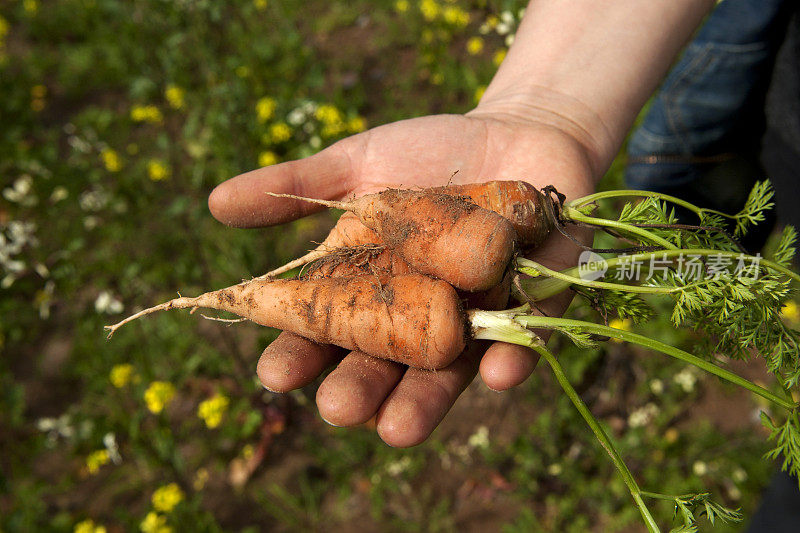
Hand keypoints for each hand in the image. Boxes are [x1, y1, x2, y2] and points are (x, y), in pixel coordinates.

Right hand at [208, 104, 598, 446]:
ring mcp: (480, 314)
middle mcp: (423, 313)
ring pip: (450, 368)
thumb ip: (296, 187)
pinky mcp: (537, 303)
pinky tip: (497, 374)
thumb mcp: (358, 164)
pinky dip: (513, 354)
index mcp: (373, 286)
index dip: (301, 352)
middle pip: (385, 361)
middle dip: (361, 387)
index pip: (329, 328)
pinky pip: (526, 336)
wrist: (518, 130)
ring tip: (396, 431)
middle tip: (337, 409)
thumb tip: (213, 203)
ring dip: (426, 400)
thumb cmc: (430, 150)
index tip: (273, 374)